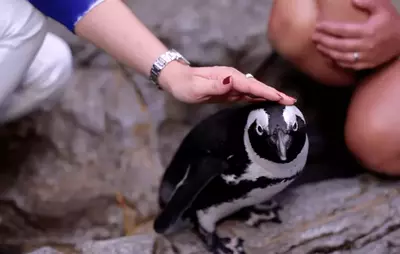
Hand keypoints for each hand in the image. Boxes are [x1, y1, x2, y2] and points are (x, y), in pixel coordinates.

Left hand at [158, 61, 296, 104]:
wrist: (177, 81)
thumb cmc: (185, 85)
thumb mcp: (197, 87)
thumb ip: (215, 85)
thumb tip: (232, 82)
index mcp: (228, 77)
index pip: (251, 85)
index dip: (266, 92)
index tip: (281, 98)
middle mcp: (233, 79)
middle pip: (257, 87)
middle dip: (274, 93)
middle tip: (292, 101)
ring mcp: (232, 85)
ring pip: (254, 91)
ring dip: (269, 96)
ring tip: (285, 102)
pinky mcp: (229, 91)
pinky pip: (247, 95)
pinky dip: (258, 98)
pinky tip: (266, 102)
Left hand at [312, 0, 399, 69]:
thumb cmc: (391, 22)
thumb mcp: (383, 8)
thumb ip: (368, 2)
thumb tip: (353, 0)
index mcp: (368, 31)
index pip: (343, 30)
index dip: (328, 28)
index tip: (318, 26)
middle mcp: (365, 46)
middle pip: (339, 45)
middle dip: (324, 41)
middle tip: (314, 37)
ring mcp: (366, 57)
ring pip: (341, 57)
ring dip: (327, 52)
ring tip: (318, 46)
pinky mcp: (367, 65)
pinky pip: (348, 65)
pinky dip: (336, 62)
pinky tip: (329, 57)